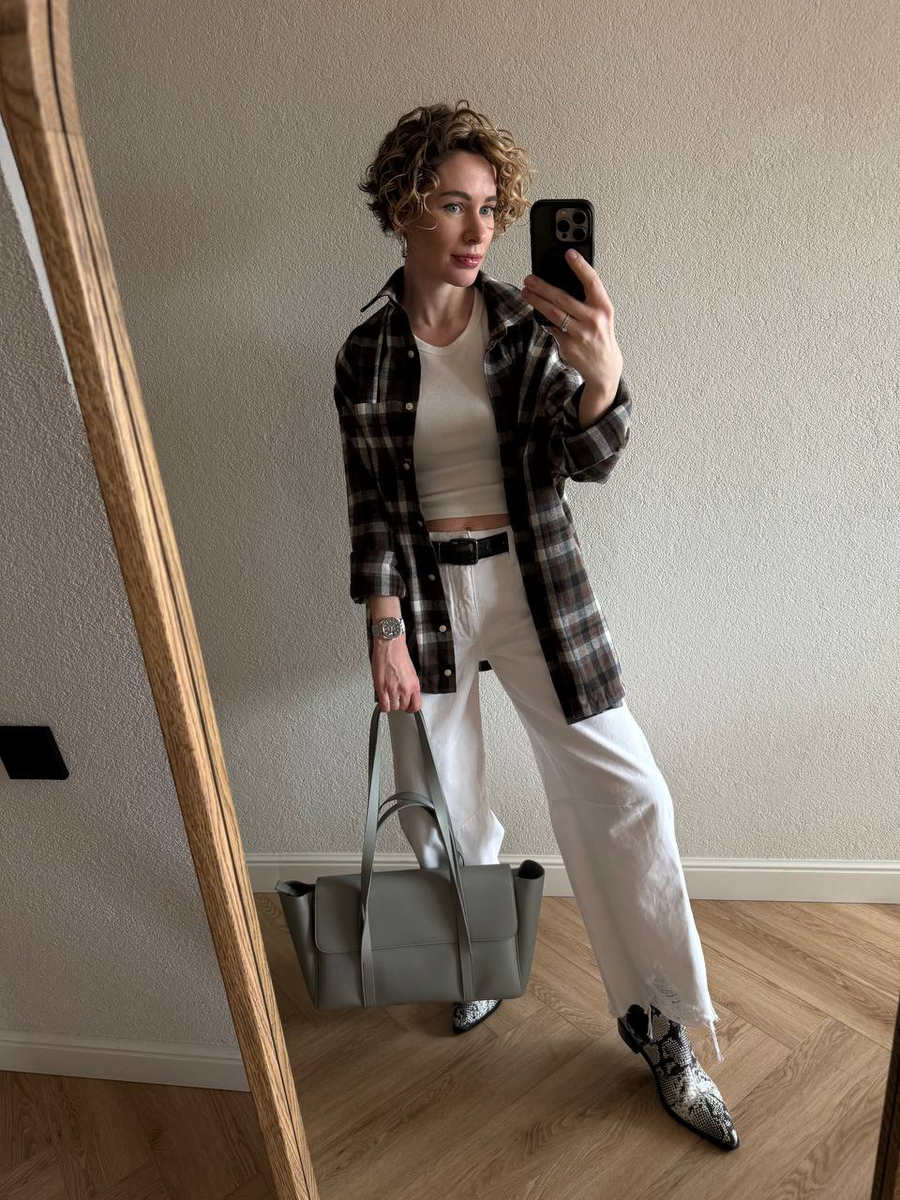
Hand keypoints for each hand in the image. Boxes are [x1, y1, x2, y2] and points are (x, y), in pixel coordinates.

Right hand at [371, 638, 421, 713]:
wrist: (390, 646)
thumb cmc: (399, 655)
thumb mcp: (411, 672)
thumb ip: (409, 685)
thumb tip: (407, 694)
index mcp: (414, 685)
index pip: (416, 706)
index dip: (411, 709)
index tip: (408, 708)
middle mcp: (405, 689)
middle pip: (403, 707)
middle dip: (399, 704)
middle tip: (396, 699)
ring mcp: (393, 690)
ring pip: (393, 707)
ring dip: (391, 704)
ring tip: (389, 697)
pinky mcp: (382, 689)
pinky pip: (384, 706)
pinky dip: (383, 706)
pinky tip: (383, 701)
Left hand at [521, 250, 622, 398]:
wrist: (605, 367)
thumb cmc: (600, 335)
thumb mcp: (602, 315)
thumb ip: (588, 300)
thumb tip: (561, 283)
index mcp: (604, 307)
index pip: (592, 281)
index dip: (580, 266)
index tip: (568, 253)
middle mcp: (593, 320)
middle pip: (563, 298)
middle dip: (542, 287)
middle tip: (529, 279)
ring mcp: (581, 334)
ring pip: (553, 313)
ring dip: (536, 301)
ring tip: (526, 292)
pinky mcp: (569, 346)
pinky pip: (552, 328)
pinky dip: (544, 320)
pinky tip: (537, 313)